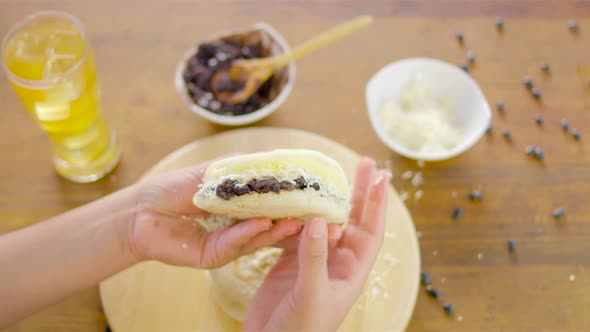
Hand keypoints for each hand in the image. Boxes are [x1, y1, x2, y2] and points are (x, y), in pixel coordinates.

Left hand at [128, 158, 301, 267]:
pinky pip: (235, 244)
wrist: (142, 210)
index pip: (271, 204)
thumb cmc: (175, 188)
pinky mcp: (215, 256)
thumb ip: (240, 167)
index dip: (290, 200)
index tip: (312, 193)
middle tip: (312, 212)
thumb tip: (273, 159)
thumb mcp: (212, 172)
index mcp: (240, 207)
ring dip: (276, 229)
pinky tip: (262, 223)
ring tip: (293, 221)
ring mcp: (228, 243)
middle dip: (291, 219)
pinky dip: (249, 233)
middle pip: (270, 224)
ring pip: (258, 238)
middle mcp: (238, 227)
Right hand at [243, 158, 388, 331]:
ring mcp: (313, 261)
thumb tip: (321, 219)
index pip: (371, 231)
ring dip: (325, 200)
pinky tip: (293, 200)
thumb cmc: (300, 331)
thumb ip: (315, 257)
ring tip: (326, 173)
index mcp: (351, 272)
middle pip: (353, 220)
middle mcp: (336, 263)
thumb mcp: (311, 294)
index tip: (381, 177)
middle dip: (359, 192)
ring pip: (324, 223)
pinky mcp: (290, 262)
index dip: (377, 204)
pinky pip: (296, 232)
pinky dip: (295, 216)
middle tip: (364, 161)